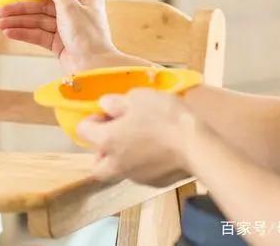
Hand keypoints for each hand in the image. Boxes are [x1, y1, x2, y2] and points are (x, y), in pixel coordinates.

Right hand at [0, 0, 118, 73]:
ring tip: (0, 24)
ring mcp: (66, 29)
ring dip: (18, 22)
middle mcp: (75, 12)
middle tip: (1, 10)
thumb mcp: (71, 8)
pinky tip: (9, 32)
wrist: (94, 68)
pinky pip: (39, 35)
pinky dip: (24, 33)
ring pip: (38, 21)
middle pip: (42, 5)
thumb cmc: (89, 37)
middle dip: (21, 8)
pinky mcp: (59, 44)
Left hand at [76, 88, 195, 186]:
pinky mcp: (153, 183)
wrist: (196, 145)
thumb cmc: (164, 117)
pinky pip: (139, 173)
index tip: (110, 112)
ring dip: (122, 157)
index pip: (83, 130)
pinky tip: (157, 151)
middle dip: (102, 149)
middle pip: (97, 162)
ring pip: (118, 169)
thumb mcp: (138, 97)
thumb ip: (116, 102)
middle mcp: (115, 163)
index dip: (93, 119)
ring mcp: (134, 176)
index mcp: (106, 140)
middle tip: (118, 134)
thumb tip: (105, 105)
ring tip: (141, 140)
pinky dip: (142, 163)